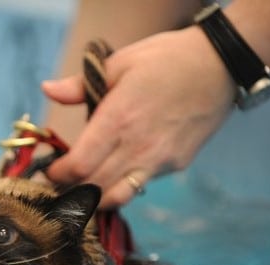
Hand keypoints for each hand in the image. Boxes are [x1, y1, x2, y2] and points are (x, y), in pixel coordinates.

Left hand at [42, 26, 236, 207]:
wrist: (221, 66)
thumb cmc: (166, 60)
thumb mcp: (119, 63)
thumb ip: (79, 85)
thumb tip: (48, 89)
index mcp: (118, 119)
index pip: (79, 165)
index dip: (58, 175)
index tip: (49, 172)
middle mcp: (137, 146)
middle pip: (93, 187)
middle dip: (70, 192)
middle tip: (58, 188)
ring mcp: (159, 160)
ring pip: (118, 196)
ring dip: (95, 200)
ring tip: (81, 192)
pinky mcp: (176, 164)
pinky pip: (141, 185)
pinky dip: (122, 188)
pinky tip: (113, 178)